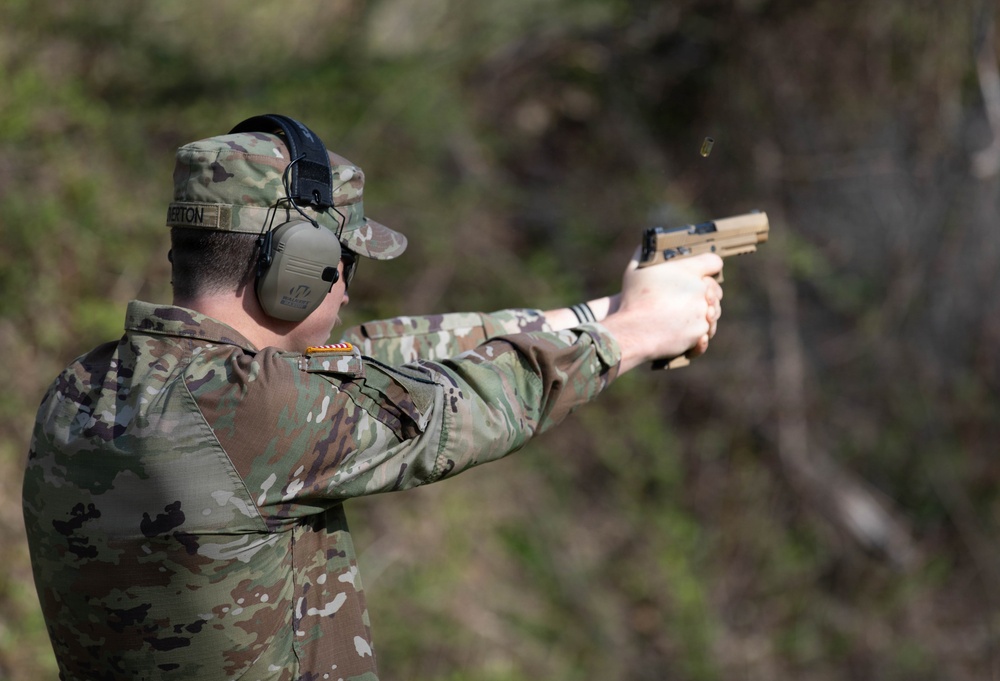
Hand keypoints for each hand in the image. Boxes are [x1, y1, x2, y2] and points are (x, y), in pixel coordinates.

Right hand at [602, 251, 723, 372]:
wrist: (632, 331)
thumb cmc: (633, 299)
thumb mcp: (636, 268)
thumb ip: (645, 254)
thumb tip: (647, 247)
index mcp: (689, 270)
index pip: (713, 262)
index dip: (709, 266)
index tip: (704, 271)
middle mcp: (701, 290)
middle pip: (715, 289)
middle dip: (707, 293)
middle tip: (692, 297)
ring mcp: (702, 313)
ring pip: (712, 312)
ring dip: (704, 313)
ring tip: (687, 316)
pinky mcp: (699, 333)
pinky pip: (706, 331)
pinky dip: (698, 332)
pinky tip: (689, 329)